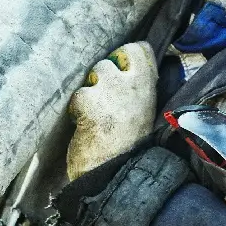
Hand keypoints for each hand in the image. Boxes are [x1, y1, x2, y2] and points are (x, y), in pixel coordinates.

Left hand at [66, 42, 157, 180]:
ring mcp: (109, 90)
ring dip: (89, 93)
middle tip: (103, 101)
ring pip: (92, 75)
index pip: (139, 50)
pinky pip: (78, 95)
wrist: (116, 174)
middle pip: (109, 61)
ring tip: (94, 116)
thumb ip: (137, 91)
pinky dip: (77, 110)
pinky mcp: (88, 101)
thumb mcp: (144, 113)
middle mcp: (130, 83)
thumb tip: (125, 71)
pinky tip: (84, 126)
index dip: (124, 57)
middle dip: (101, 77)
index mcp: (148, 87)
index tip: (120, 71)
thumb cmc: (130, 148)